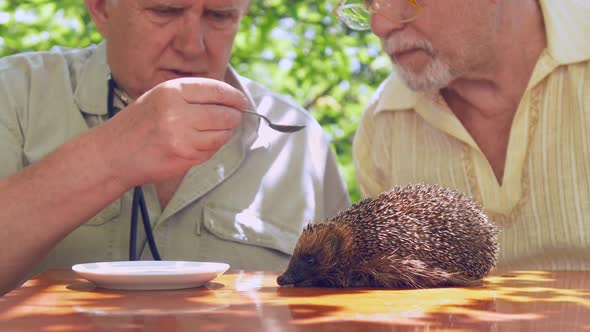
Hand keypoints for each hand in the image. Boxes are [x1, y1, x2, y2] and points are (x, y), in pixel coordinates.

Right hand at [100, 77, 247, 187]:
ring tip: (218, 130)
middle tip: (235, 117)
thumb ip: (190, 95)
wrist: (113, 154)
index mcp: (171, 91)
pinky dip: (212, 147)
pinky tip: (202, 143)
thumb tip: (227, 99)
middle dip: (234, 116)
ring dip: (225, 133)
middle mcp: (177, 113)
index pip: (216, 90)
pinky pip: (211, 151)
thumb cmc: (138, 124)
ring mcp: (182, 138)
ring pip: (221, 135)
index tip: (241, 101)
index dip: (233, 97)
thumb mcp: (159, 97)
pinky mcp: (184, 158)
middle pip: (224, 114)